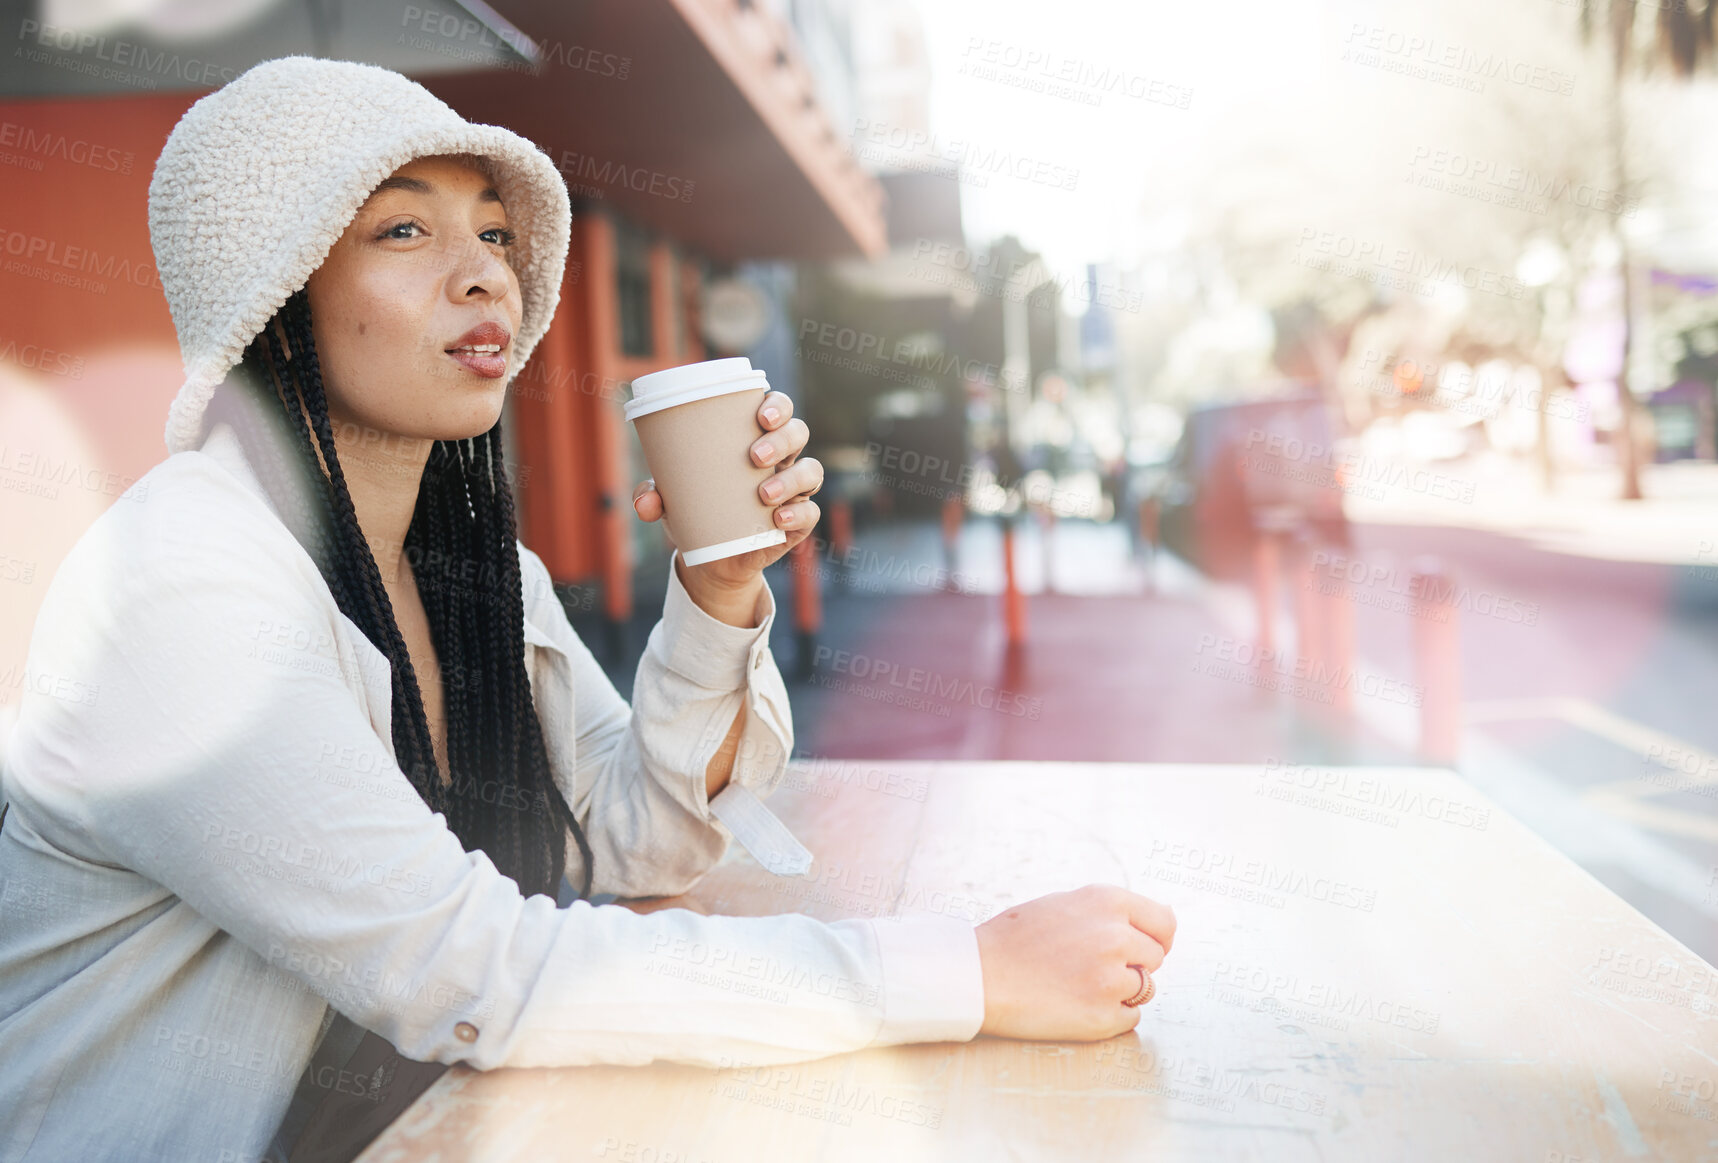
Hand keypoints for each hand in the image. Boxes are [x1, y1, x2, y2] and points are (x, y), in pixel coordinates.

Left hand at [631, 390, 822, 626]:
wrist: (712, 559)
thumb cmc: (695, 510)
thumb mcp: (670, 501)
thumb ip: (652, 495)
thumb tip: (645, 501)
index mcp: (755, 439)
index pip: (777, 409)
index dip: (777, 405)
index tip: (761, 415)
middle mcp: (781, 459)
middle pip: (798, 432)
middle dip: (783, 438)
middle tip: (755, 455)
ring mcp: (794, 490)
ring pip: (811, 471)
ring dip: (792, 478)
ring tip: (764, 494)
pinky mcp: (798, 522)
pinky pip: (811, 512)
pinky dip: (799, 513)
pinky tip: (779, 519)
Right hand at [973, 884, 1176, 1040]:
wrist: (978, 976)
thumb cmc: (1014, 939)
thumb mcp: (1065, 904)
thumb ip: (1112, 911)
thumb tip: (1165, 920)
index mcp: (1107, 901)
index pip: (1165, 923)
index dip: (1156, 938)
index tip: (1142, 948)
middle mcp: (1115, 936)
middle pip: (1155, 958)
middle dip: (1132, 965)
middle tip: (1090, 967)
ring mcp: (1111, 978)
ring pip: (1143, 989)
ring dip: (1119, 990)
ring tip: (1075, 984)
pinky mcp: (1103, 1016)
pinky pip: (1129, 1017)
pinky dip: (1109, 1015)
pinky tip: (1074, 1004)